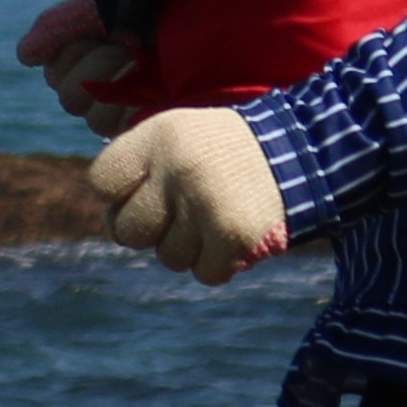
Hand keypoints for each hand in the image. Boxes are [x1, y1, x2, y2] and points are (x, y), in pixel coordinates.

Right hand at [15, 0, 145, 136]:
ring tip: (142, 63)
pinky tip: (150, 88)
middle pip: (70, 99)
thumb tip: (24, 57)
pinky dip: (131, 109)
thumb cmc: (152, 5)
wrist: (202, 11)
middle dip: (93, 67)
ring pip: (94, 119)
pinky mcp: (156, 121)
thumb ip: (56, 27)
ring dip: (114, 86)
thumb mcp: (97, 8)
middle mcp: (110, 84)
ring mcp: (135, 105)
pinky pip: (124, 130)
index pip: (56, 74)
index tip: (97, 30)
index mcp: (94, 57)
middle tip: (124, 44)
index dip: (71, 53)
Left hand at [90, 108, 285, 285]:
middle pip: (128, 231)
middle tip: (178, 216)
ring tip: (212, 219)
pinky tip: (232, 236)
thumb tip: (111, 222)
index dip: (119, 195)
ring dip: (188, 248)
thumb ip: (138, 169)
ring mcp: (205, 204)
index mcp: (157, 137)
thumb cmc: (226, 149)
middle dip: (150, 231)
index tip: (144, 191)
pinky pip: (204, 273)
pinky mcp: (234, 236)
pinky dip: (218, 263)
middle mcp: (176, 170)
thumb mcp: (177, 133)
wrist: (304, 149)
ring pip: (168, 257)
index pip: (102, 183)